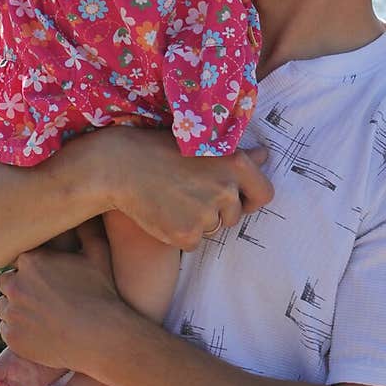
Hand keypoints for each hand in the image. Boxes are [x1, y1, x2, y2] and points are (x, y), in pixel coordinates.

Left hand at [0, 235, 120, 375]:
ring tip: (41, 314)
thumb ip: (86, 228)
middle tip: (43, 297)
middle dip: (21, 287)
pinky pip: (7, 329)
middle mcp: (15, 284)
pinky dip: (19, 330)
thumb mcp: (98, 253)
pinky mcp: (12, 337)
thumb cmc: (102, 292)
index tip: (48, 278)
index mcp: (31, 260)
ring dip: (17, 308)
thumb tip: (85, 204)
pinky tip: (40, 331)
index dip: (34, 269)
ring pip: (4, 307)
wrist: (102, 336)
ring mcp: (12, 312)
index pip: (20, 261)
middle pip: (7, 282)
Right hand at [90, 127, 272, 249]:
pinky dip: (181, 234)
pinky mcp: (187, 235)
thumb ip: (236, 156)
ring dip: (198, 222)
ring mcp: (207, 214)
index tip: (235, 199)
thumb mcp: (200, 143)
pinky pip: (194, 242)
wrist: (119, 166)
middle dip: (217, 211)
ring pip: (213, 230)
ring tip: (173, 199)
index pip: (265, 194)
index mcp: (235, 163)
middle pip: (235, 216)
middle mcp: (226, 190)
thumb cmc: (160, 149)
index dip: (251, 199)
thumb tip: (265, 157)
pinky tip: (164, 213)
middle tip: (188, 193)